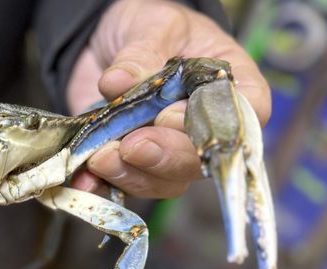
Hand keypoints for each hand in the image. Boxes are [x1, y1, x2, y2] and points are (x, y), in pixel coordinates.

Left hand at [67, 0, 270, 198]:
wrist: (108, 42)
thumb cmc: (151, 28)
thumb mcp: (152, 25)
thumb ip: (141, 53)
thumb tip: (120, 81)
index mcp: (228, 86)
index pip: (243, 116)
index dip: (210, 126)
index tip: (169, 116)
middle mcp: (203, 128)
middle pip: (199, 160)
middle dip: (164, 157)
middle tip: (132, 145)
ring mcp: (169, 150)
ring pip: (162, 181)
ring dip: (131, 175)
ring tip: (101, 158)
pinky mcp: (133, 163)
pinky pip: (123, 185)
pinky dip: (102, 185)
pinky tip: (83, 178)